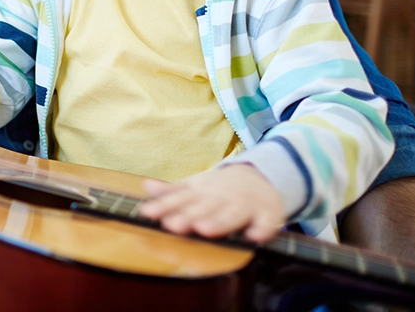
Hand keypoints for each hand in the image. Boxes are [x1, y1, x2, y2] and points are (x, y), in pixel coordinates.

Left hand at [138, 164, 284, 242]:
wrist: (260, 177)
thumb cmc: (220, 189)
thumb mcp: (194, 187)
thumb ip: (171, 191)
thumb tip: (146, 186)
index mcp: (201, 192)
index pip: (180, 200)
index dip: (164, 207)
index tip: (147, 213)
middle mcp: (221, 197)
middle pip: (203, 208)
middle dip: (188, 217)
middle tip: (172, 225)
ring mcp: (245, 205)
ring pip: (232, 215)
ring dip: (219, 222)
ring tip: (204, 229)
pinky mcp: (268, 214)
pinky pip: (267, 223)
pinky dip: (262, 229)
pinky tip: (254, 237)